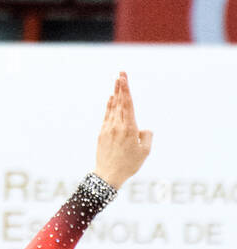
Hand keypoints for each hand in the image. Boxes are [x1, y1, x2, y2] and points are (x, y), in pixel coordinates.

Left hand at [95, 73, 152, 189]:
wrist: (108, 175)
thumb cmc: (129, 164)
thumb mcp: (145, 151)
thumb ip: (147, 135)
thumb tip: (142, 128)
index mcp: (129, 128)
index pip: (127, 104)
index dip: (125, 90)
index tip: (123, 78)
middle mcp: (117, 126)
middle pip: (119, 102)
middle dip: (121, 86)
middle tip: (120, 73)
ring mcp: (108, 129)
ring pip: (113, 108)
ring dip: (115, 93)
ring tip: (116, 81)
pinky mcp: (102, 134)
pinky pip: (107, 116)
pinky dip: (109, 106)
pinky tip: (111, 98)